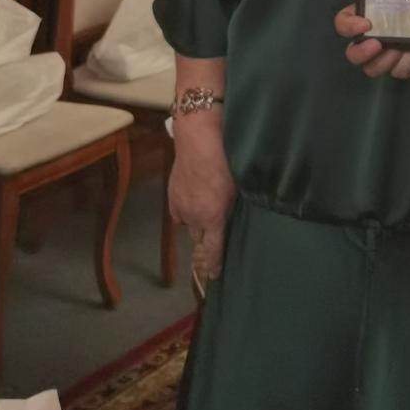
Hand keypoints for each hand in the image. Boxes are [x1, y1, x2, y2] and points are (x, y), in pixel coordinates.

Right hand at [168, 116, 235, 279]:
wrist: (199, 134)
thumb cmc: (225, 156)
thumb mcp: (238, 184)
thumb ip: (233, 206)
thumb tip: (233, 216)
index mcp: (212, 216)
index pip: (213, 248)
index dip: (214, 263)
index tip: (214, 275)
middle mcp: (193, 216)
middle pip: (200, 237)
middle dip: (208, 237)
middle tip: (218, 230)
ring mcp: (179, 205)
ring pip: (188, 224)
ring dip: (197, 221)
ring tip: (208, 208)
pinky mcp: (171, 194)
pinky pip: (179, 212)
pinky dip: (186, 210)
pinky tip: (194, 199)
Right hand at [335, 0, 409, 80]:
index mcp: (366, 15)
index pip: (343, 24)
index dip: (349, 26)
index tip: (365, 24)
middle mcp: (372, 38)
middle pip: (353, 54)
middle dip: (362, 53)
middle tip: (378, 44)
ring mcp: (388, 54)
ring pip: (373, 68)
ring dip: (386, 60)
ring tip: (402, 49)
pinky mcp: (406, 64)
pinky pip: (400, 72)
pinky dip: (407, 64)